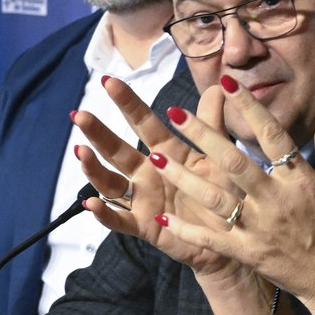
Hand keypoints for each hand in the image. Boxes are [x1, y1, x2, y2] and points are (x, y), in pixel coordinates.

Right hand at [73, 77, 250, 284]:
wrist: (234, 235)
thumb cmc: (223, 192)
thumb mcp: (218, 156)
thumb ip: (212, 123)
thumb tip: (219, 86)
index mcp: (165, 152)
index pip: (142, 122)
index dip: (127, 103)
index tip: (109, 79)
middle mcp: (148, 173)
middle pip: (117, 150)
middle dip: (98, 133)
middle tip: (79, 115)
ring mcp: (143, 200)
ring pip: (111, 183)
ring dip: (93, 169)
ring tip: (80, 152)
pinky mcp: (144, 226)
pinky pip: (119, 220)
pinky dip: (104, 213)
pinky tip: (90, 203)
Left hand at [146, 82, 314, 310]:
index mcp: (301, 180)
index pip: (271, 136)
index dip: (249, 108)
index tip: (227, 84)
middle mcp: (277, 201)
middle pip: (233, 162)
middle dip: (203, 135)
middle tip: (175, 113)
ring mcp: (260, 229)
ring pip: (215, 198)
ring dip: (183, 177)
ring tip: (156, 156)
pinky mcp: (249, 254)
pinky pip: (213, 239)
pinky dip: (187, 229)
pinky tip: (162, 216)